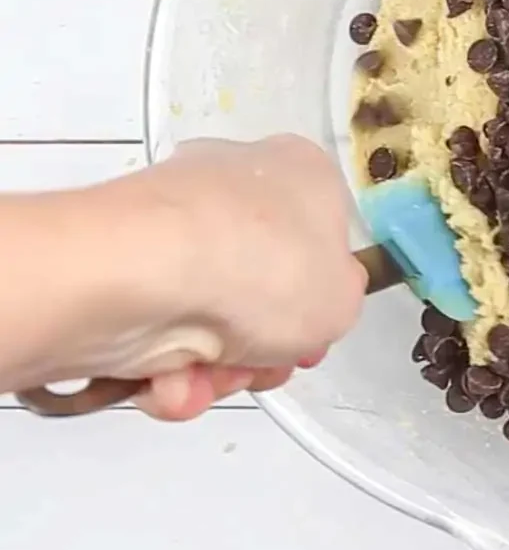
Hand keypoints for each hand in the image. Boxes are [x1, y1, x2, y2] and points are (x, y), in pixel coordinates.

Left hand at [49, 136, 365, 419]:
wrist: (149, 272)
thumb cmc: (261, 266)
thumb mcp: (344, 300)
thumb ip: (339, 301)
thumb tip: (314, 304)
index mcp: (300, 171)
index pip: (322, 237)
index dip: (320, 295)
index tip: (314, 331)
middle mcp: (235, 183)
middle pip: (263, 286)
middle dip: (265, 343)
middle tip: (267, 361)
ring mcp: (173, 222)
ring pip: (211, 317)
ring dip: (220, 366)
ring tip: (213, 374)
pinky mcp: (122, 261)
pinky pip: (160, 329)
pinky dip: (169, 367)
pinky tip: (173, 377)